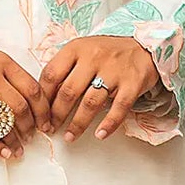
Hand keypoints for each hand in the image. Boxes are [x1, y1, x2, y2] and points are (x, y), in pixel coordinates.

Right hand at [0, 33, 52, 158]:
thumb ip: (6, 72)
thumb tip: (29, 99)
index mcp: (0, 61)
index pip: (33, 89)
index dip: (43, 111)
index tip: (46, 123)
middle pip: (20, 109)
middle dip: (29, 128)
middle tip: (31, 137)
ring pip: (1, 123)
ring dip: (13, 141)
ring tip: (17, 149)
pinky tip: (2, 152)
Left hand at [39, 35, 160, 140]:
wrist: (144, 47)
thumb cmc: (108, 53)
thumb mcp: (83, 51)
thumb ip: (65, 69)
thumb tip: (45, 98)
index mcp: (77, 48)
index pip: (52, 74)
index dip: (43, 97)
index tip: (39, 113)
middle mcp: (94, 57)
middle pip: (68, 91)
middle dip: (57, 115)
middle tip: (51, 128)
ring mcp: (114, 70)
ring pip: (90, 103)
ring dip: (78, 124)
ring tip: (70, 136)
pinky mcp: (132, 83)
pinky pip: (119, 108)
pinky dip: (109, 124)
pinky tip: (100, 134)